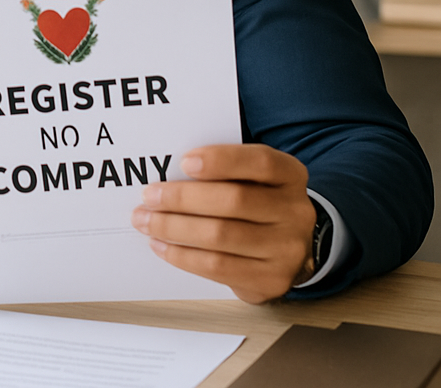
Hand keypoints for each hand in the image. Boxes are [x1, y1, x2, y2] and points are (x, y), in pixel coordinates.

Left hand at [130, 143, 316, 303]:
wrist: (288, 247)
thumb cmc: (256, 201)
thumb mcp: (251, 177)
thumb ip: (223, 169)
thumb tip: (169, 170)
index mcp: (290, 176)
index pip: (261, 162)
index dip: (222, 160)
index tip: (184, 162)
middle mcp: (295, 212)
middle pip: (235, 201)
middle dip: (183, 198)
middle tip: (149, 196)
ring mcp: (286, 250)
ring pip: (221, 236)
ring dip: (174, 228)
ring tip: (146, 221)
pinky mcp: (270, 280)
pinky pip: (218, 267)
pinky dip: (183, 255)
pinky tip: (162, 246)